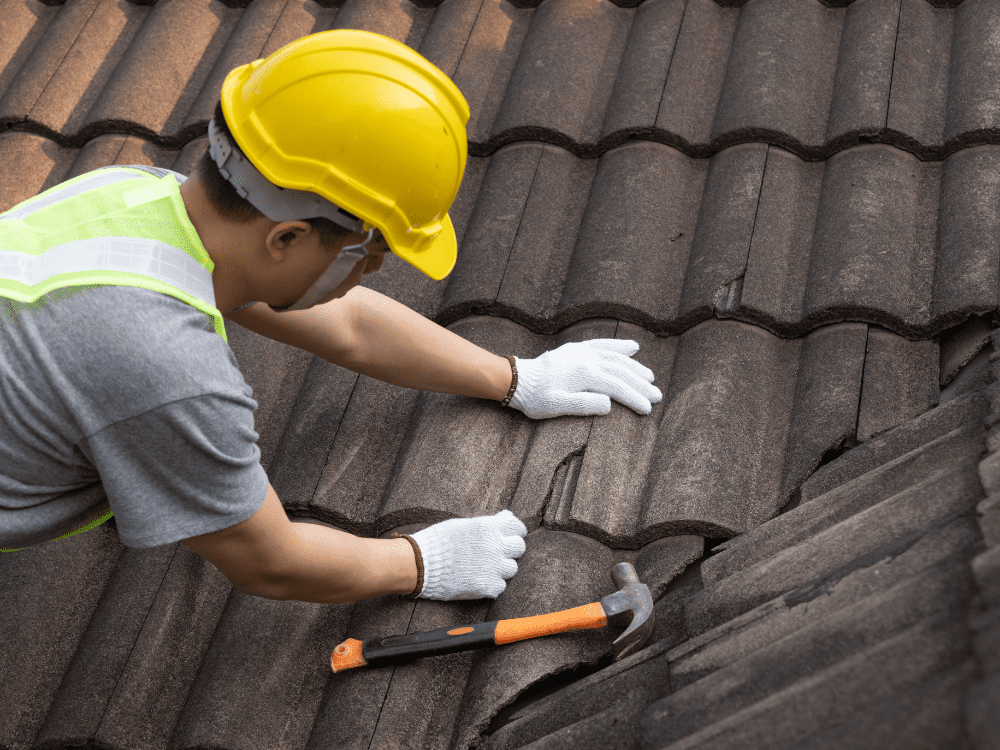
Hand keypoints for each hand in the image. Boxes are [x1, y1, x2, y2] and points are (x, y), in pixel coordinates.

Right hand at [410, 510, 527, 599]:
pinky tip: (477, 579)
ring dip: (501, 568)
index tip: (510, 536)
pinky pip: (500, 586)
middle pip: (519, 548)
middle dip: (510, 549)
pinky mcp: (488, 586)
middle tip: (497, 552)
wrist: (420, 564)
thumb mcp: (464, 524)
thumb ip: (488, 522)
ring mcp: (493, 568)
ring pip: (512, 568)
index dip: (515, 532)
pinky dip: (491, 584)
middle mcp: (495, 546)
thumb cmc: (439, 541)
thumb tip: (507, 516)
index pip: (517, 527)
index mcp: (489, 528)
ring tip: (484, 567)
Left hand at [508, 339, 661, 418]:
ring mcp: (582, 351)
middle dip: (640, 384)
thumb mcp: (556, 407)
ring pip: (615, 357)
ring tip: (650, 377)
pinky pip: (603, 344)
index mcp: (584, 374)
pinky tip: (633, 348)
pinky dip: (619, 346)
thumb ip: (583, 405)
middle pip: (621, 371)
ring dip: (635, 367)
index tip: (648, 409)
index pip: (617, 386)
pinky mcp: (577, 349)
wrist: (517, 380)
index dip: (634, 398)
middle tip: (657, 396)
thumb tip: (609, 403)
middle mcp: (586, 358)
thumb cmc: (536, 397)